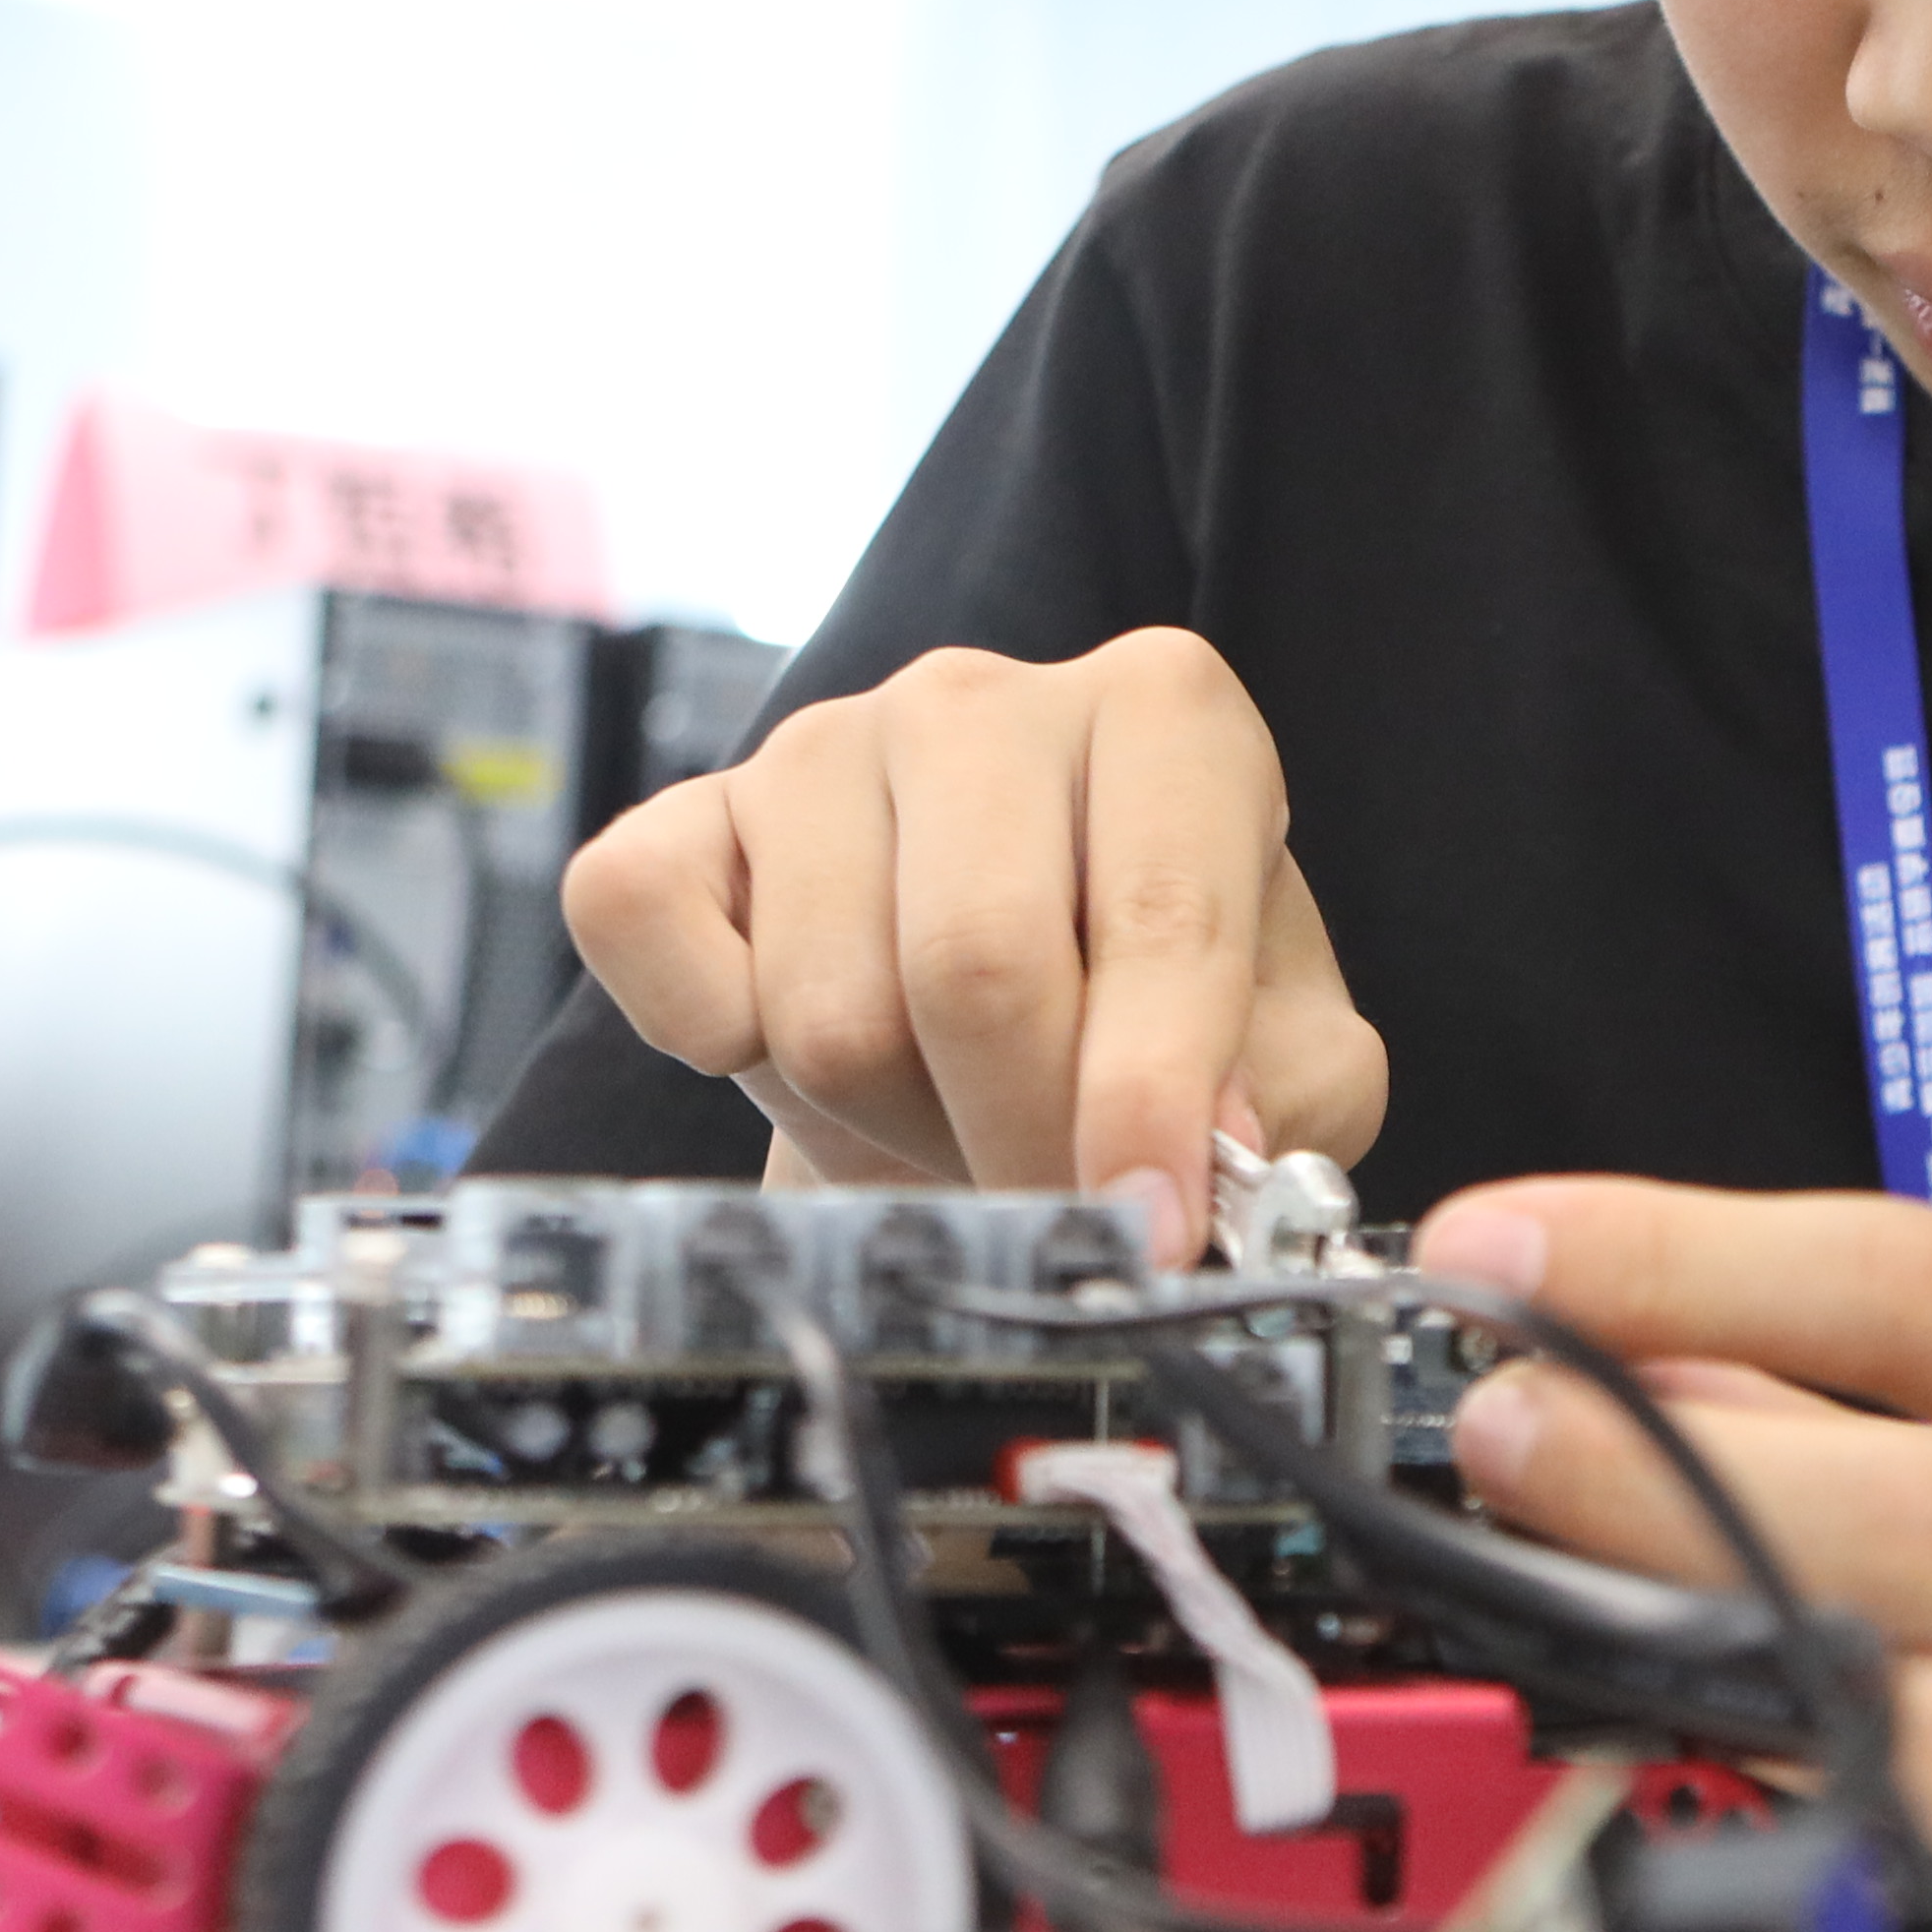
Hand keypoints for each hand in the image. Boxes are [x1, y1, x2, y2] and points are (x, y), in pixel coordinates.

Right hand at [559, 630, 1387, 1242]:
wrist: (994, 985)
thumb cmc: (1151, 1001)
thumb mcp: (1288, 1048)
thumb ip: (1291, 1095)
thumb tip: (1205, 1147)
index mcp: (1164, 716)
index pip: (1158, 916)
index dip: (1149, 1101)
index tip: (1152, 1231)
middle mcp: (983, 700)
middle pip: (975, 968)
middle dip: (1015, 1141)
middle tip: (1045, 1212)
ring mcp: (818, 744)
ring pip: (827, 1017)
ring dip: (890, 1129)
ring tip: (945, 1112)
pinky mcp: (683, 814)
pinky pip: (640, 933)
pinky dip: (709, 1039)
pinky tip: (789, 1039)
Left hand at [1416, 1182, 1931, 1875]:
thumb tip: (1662, 1355)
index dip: (1698, 1264)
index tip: (1517, 1252)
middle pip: (1923, 1522)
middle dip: (1661, 1477)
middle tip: (1498, 1438)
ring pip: (1929, 1755)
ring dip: (1734, 1694)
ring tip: (1618, 1647)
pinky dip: (1833, 1898)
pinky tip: (1787, 1849)